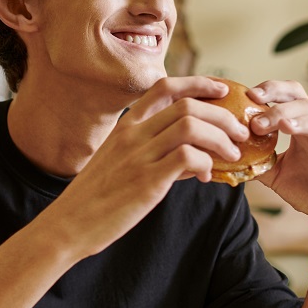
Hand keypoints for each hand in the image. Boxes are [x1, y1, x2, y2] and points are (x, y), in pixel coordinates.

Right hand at [42, 76, 249, 257]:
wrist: (68, 225)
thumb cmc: (94, 198)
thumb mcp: (119, 164)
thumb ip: (155, 155)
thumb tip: (197, 160)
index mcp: (126, 126)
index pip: (165, 87)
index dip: (198, 83)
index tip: (221, 90)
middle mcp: (132, 134)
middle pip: (187, 105)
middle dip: (222, 115)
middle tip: (239, 132)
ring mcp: (138, 156)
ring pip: (191, 127)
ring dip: (221, 138)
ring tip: (232, 155)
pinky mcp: (146, 181)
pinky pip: (188, 158)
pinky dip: (207, 164)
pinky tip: (208, 177)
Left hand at [248, 80, 307, 239]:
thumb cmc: (307, 188)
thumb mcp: (274, 174)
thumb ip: (254, 161)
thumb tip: (226, 153)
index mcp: (304, 128)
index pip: (292, 97)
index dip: (274, 90)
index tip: (250, 95)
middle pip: (307, 107)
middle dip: (281, 109)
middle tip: (257, 122)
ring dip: (307, 124)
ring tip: (286, 126)